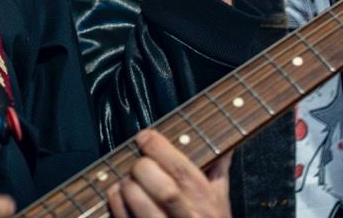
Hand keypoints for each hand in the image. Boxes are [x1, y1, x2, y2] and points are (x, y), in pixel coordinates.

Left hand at [107, 129, 231, 217]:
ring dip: (128, 185)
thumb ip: (218, 172)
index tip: (145, 137)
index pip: (182, 171)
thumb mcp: (220, 202)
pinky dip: (116, 202)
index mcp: (206, 203)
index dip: (158, 148)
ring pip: (142, 205)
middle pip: (164, 189)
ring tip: (128, 180)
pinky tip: (118, 194)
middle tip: (138, 163)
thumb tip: (225, 145)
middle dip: (143, 168)